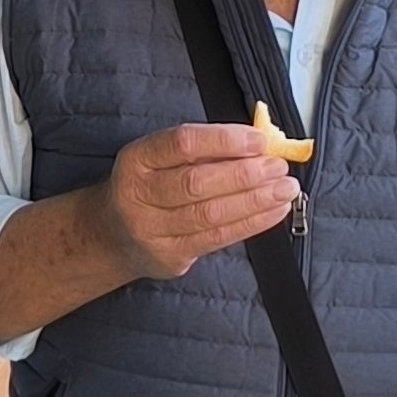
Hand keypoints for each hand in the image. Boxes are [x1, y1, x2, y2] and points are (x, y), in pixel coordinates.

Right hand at [93, 123, 295, 280]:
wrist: (112, 234)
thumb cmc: (149, 186)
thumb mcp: (160, 159)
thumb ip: (203, 151)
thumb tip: (258, 146)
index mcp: (137, 159)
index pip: (182, 144)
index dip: (224, 141)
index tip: (258, 140)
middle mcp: (139, 194)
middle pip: (196, 183)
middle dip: (244, 174)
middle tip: (277, 167)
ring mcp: (152, 229)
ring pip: (210, 214)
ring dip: (254, 200)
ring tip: (284, 189)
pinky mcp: (171, 256)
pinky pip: (217, 239)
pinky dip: (251, 224)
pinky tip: (273, 212)